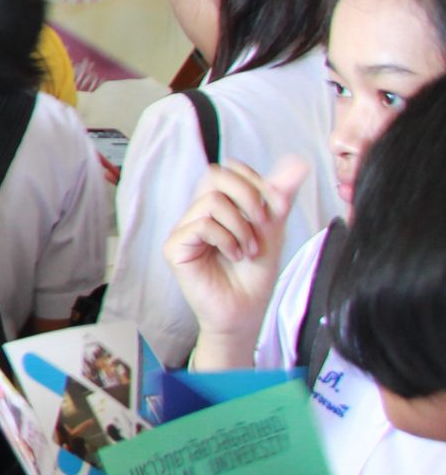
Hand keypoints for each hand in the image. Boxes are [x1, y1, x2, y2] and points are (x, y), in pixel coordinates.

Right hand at [166, 156, 306, 353]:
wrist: (246, 311)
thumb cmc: (255, 277)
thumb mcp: (273, 231)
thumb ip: (279, 197)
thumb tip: (298, 163)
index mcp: (220, 207)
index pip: (229, 171)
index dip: (254, 182)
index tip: (273, 208)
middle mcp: (199, 213)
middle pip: (215, 175)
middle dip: (248, 195)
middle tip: (262, 222)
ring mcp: (185, 229)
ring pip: (211, 201)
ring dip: (241, 226)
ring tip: (248, 249)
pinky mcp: (175, 246)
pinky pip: (201, 224)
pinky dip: (226, 239)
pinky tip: (234, 255)